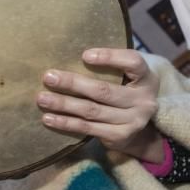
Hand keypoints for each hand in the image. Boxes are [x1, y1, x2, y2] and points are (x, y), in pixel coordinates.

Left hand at [37, 48, 163, 162]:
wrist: (142, 129)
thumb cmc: (126, 91)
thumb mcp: (128, 77)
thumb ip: (111, 67)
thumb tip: (69, 53)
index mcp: (147, 78)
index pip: (133, 62)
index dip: (110, 57)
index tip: (84, 55)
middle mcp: (144, 100)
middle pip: (104, 91)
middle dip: (73, 83)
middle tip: (48, 77)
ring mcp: (133, 121)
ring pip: (92, 111)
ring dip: (64, 104)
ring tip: (42, 99)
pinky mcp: (120, 136)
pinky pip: (88, 128)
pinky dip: (66, 123)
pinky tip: (49, 118)